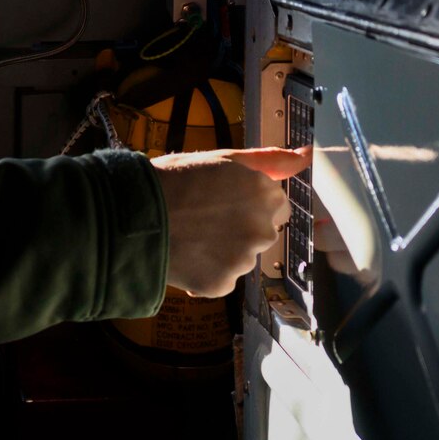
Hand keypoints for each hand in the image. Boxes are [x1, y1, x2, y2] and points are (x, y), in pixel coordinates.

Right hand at [153, 147, 308, 296]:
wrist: (134, 213)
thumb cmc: (174, 180)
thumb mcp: (222, 159)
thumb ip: (268, 160)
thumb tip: (305, 155)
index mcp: (265, 194)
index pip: (276, 205)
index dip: (248, 201)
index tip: (224, 199)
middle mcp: (262, 229)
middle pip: (261, 233)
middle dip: (240, 228)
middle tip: (204, 217)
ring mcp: (243, 259)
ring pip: (242, 257)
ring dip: (224, 251)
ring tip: (192, 234)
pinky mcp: (223, 284)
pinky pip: (223, 279)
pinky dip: (208, 271)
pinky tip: (187, 254)